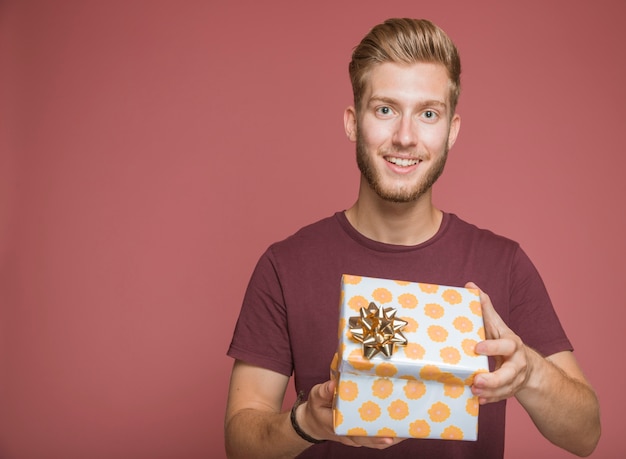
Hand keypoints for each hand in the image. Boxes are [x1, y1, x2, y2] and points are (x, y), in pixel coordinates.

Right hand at [298, 379, 403, 448]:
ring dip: (392, 437)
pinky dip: (388, 436)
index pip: (358, 434)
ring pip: (375, 442)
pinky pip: (375, 439)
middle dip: (389, 437)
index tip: (388, 436)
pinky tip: (401, 429)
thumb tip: (333, 384)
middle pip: (371, 441)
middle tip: (406, 430)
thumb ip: (324, 392)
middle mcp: (349, 435)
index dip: (374, 437)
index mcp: (338, 427)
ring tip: (409, 429)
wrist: (313, 423)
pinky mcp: (360, 435)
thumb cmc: (317, 408)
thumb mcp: (316, 397)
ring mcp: (355, 437)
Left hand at [465, 282, 533, 404]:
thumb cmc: (504, 341)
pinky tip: (479, 399)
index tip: (476, 348)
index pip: (506, 345)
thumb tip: (470, 285)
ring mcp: (516, 379)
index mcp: (513, 344)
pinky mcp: (511, 390)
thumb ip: (485, 308)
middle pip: (510, 373)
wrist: (527, 365)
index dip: (492, 346)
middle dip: (494, 378)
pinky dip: (491, 399)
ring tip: (474, 390)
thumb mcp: (497, 325)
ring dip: (490, 391)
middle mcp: (517, 363)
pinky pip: (502, 397)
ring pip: (506, 388)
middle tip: (477, 380)